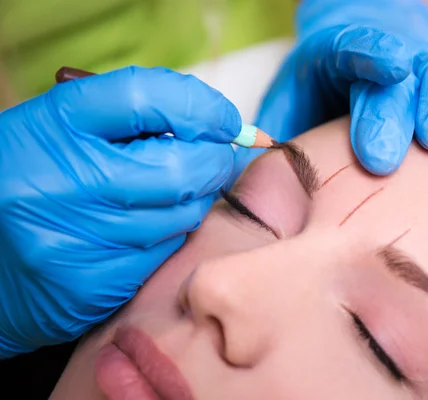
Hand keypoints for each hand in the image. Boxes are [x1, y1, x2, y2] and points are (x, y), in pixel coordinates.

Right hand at [0, 66, 239, 357]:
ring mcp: (79, 235)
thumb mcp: (63, 132)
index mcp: (55, 124)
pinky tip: (148, 226)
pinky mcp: (93, 282)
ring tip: (177, 191)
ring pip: (181, 214)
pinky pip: (164, 251)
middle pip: (179, 165)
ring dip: (196, 199)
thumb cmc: (34, 181)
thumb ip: (129, 120)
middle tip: (216, 157)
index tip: (225, 118)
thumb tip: (212, 122)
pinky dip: (170, 234)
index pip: (144, 96)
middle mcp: (64, 179)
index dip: (199, 105)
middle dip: (213, 160)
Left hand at [232, 0, 427, 178]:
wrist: (343, 60)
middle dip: (393, 112)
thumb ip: (271, 142)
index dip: (372, 56)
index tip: (388, 73)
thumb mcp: (282, 110)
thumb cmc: (310, 94)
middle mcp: (383, 55)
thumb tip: (257, 190)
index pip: (354, 47)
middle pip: (398, 72)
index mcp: (333, 53)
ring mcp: (417, 65)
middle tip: (382, 159)